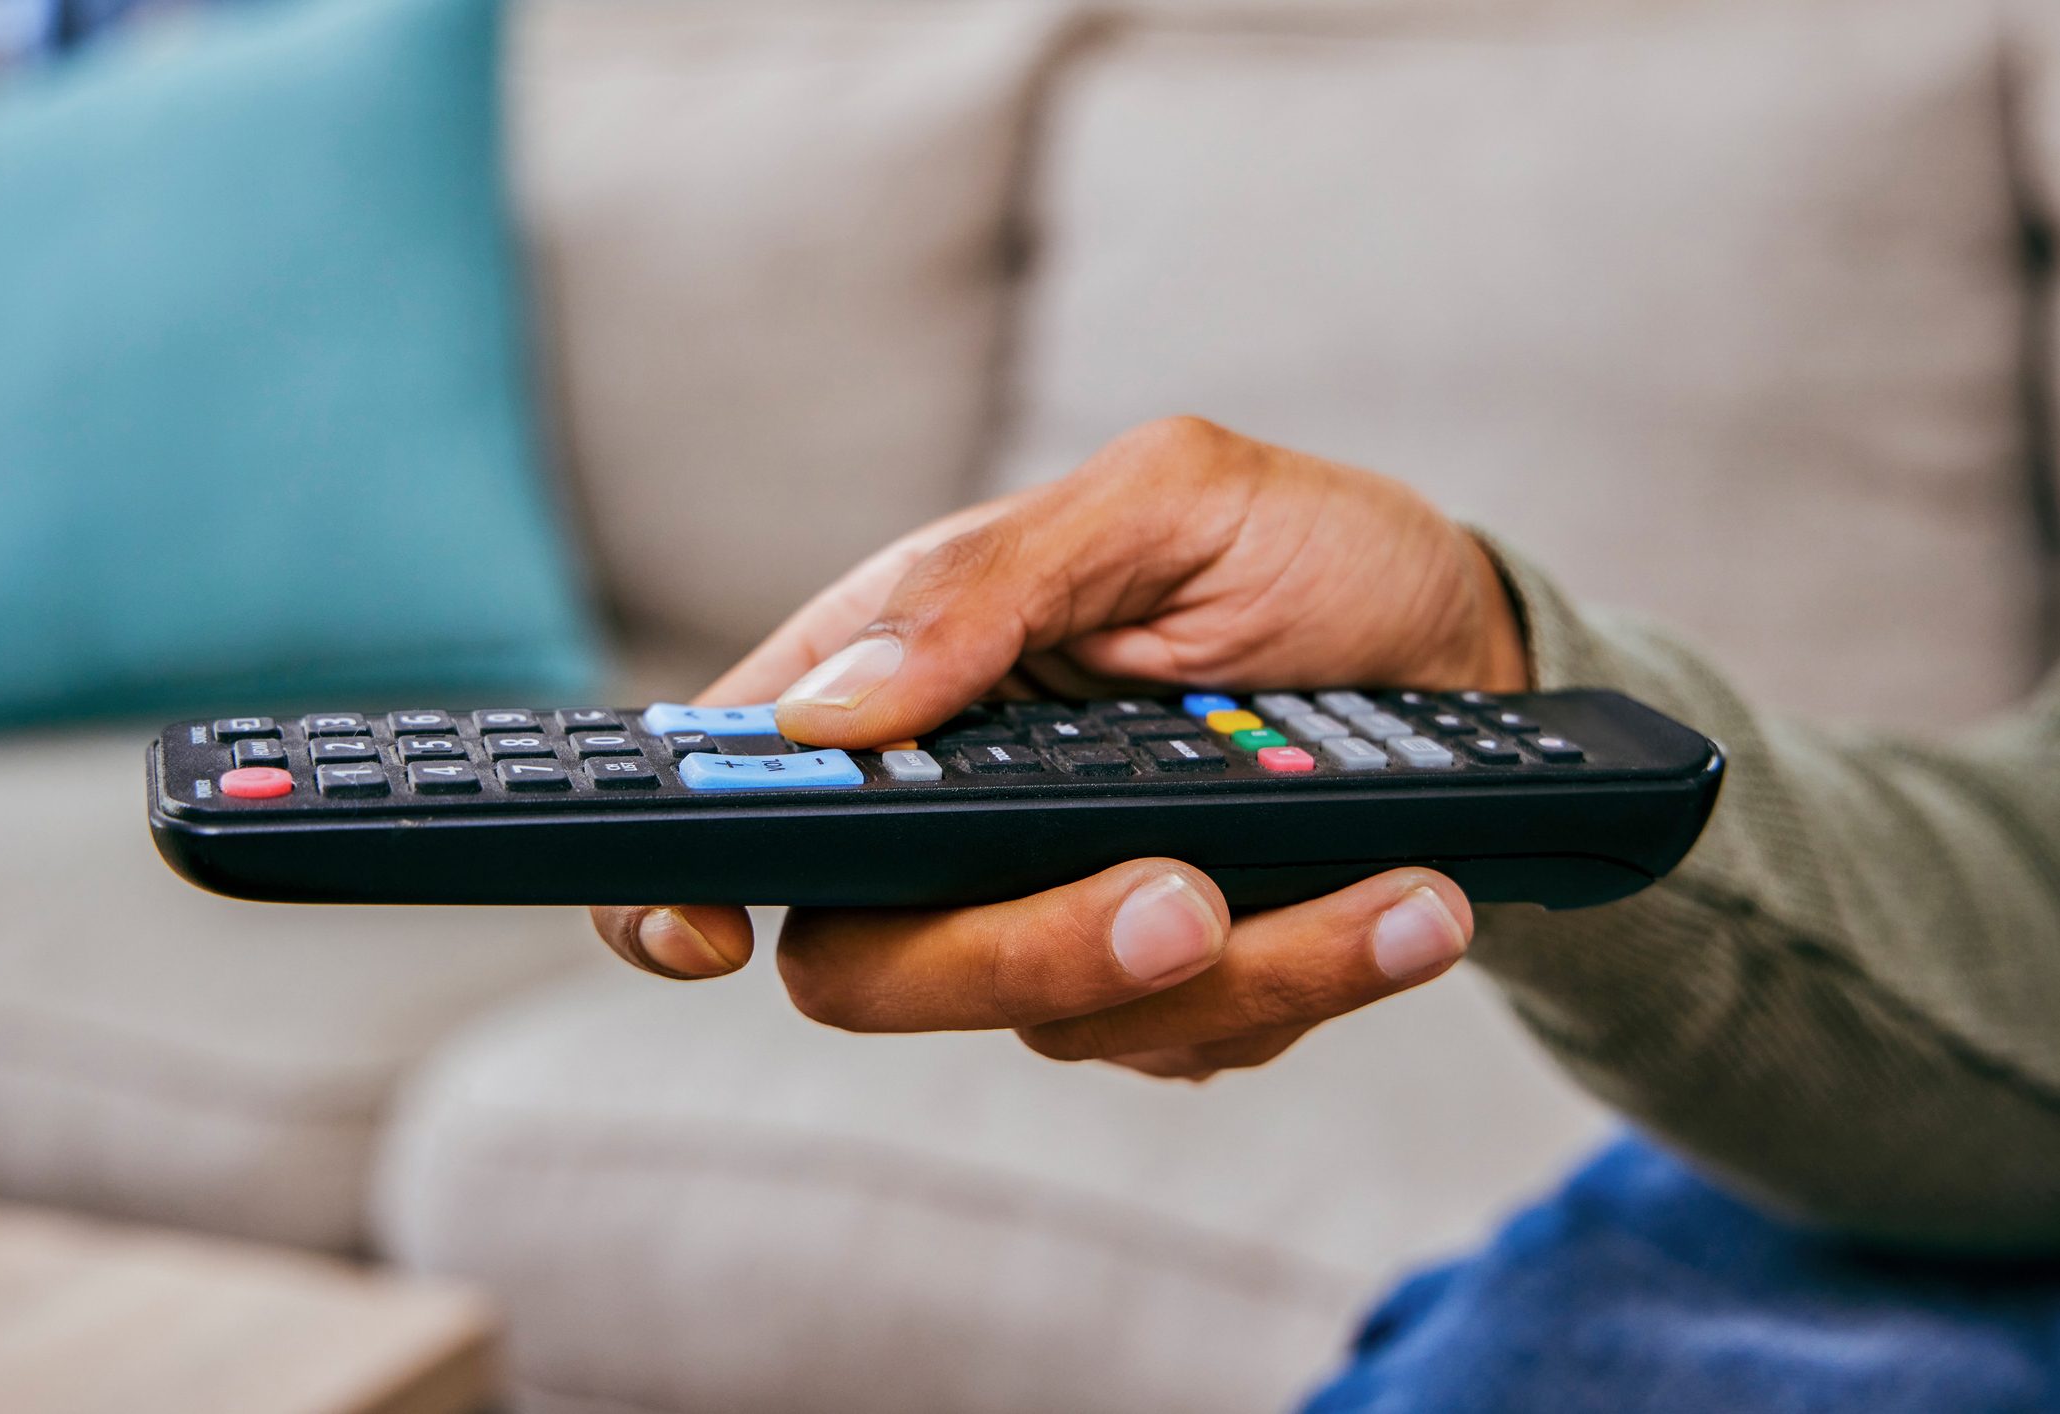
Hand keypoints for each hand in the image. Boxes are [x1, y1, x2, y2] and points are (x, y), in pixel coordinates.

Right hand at [590, 418, 1523, 1078]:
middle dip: (1024, 954)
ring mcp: (1057, 913)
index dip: (665, 889)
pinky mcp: (1169, 989)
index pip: (729, 804)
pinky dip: (1312, 980)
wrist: (1465, 652)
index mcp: (907, 683)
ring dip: (1239, 970)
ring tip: (1401, 886)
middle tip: (1185, 902)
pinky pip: (1195, 1040)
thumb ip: (991, 585)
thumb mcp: (1169, 501)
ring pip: (1064, 1023)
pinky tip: (1404, 900)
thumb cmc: (1300, 552)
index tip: (705, 935)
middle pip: (876, 966)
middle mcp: (958, 821)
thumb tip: (827, 711)